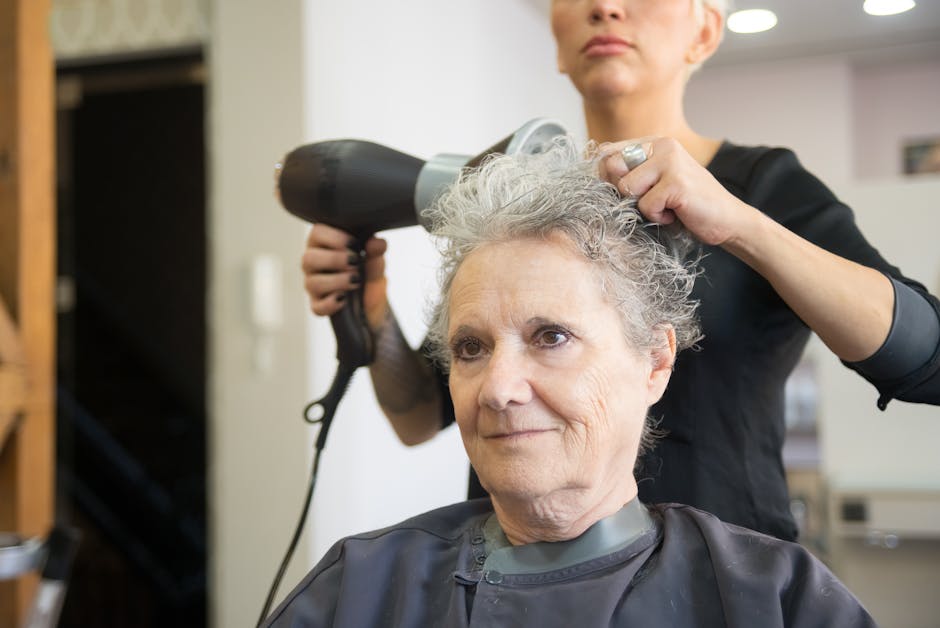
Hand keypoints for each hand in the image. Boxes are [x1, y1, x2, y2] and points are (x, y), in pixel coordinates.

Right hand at [301, 223, 388, 329]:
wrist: (373, 301)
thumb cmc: (368, 273)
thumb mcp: (375, 262)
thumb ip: (376, 252)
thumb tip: (377, 243)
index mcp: (324, 244)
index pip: (317, 232)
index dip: (333, 237)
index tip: (354, 243)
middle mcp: (314, 263)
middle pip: (308, 258)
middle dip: (334, 260)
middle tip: (355, 263)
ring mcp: (313, 284)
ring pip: (311, 283)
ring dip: (336, 281)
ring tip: (356, 281)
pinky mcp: (318, 304)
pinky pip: (317, 307)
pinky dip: (331, 304)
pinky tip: (345, 298)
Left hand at [598, 138, 753, 246]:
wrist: (726, 220)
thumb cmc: (685, 205)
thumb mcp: (653, 183)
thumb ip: (628, 174)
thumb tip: (593, 172)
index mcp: (654, 143)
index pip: (606, 152)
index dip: (605, 177)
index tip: (625, 192)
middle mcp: (663, 145)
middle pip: (611, 167)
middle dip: (622, 192)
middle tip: (648, 200)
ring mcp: (671, 161)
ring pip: (627, 188)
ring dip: (643, 206)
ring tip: (666, 206)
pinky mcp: (677, 182)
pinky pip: (645, 205)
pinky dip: (658, 217)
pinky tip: (676, 212)